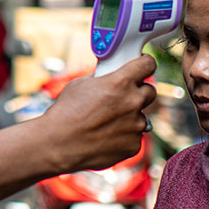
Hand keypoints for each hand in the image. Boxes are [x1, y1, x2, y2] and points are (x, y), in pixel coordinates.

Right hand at [37, 55, 155, 172]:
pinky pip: (134, 136)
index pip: (148, 64)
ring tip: (106, 123)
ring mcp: (135, 125)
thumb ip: (102, 79)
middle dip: (138, 92)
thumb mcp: (81, 84)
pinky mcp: (134, 145)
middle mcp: (132, 102)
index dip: (145, 63)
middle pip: (150, 91)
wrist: (58, 144)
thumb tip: (110, 76)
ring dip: (130, 117)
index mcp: (120, 82)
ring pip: (142, 116)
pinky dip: (124, 136)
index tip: (143, 66)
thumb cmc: (65, 112)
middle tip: (123, 96)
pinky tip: (105, 137)